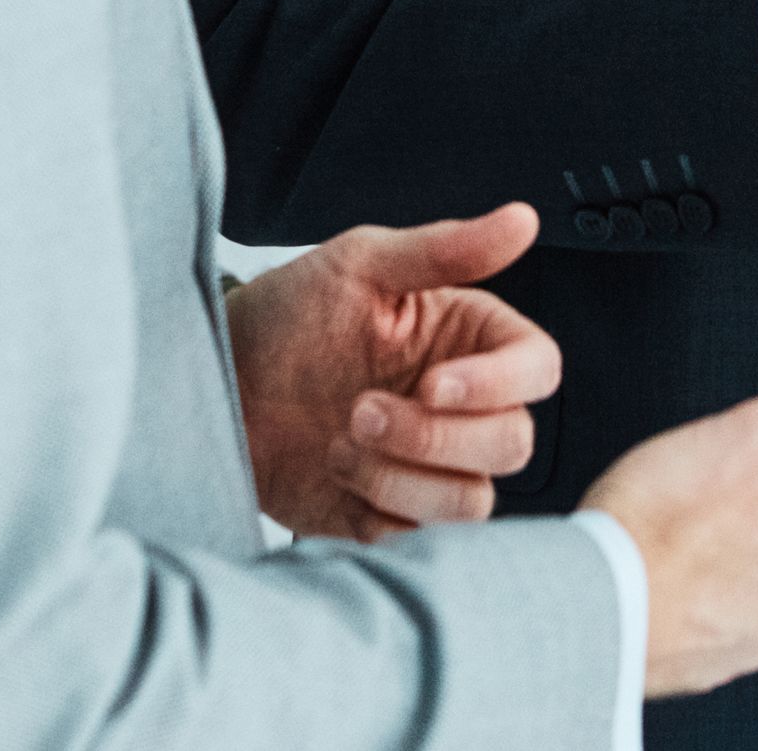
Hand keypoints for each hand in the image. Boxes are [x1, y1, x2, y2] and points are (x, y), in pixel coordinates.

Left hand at [226, 202, 559, 539]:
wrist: (220, 386)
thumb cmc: (286, 313)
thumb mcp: (361, 263)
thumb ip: (446, 248)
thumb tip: (522, 218)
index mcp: (468, 338)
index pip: (537, 367)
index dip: (499, 383)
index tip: (432, 384)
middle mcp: (462, 405)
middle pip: (513, 442)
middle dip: (433, 436)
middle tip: (358, 410)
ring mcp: (430, 466)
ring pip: (472, 501)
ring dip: (402, 477)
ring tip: (340, 442)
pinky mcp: (393, 516)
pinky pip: (420, 539)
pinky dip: (378, 511)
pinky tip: (335, 473)